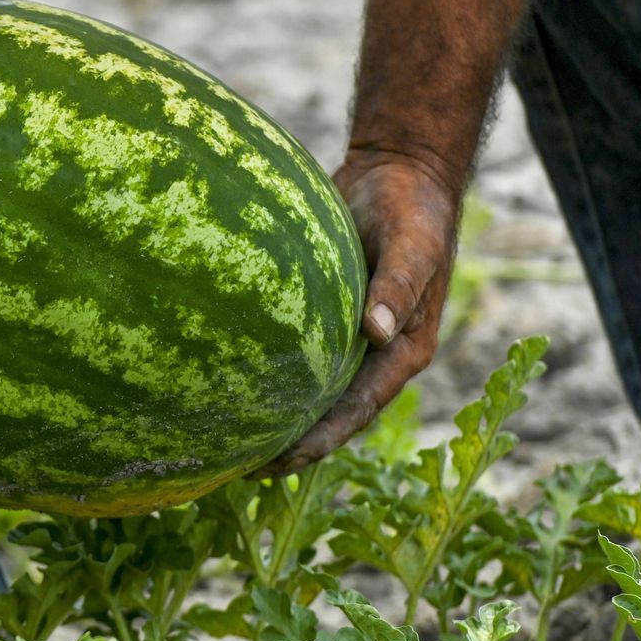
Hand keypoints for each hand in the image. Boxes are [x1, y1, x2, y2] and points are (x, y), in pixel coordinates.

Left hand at [251, 151, 459, 478]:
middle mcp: (377, 352)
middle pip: (332, 412)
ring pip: (311, 389)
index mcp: (405, 349)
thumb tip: (379, 332)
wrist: (398, 171)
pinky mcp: (326, 314)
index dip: (322, 440)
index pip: (359, 409)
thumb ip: (399, 284)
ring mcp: (351, 336)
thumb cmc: (412, 207)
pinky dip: (268, 374)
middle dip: (293, 445)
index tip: (282, 463)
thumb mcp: (413, 243)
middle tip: (241, 469)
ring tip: (229, 443)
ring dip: (278, 417)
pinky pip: (295, 353)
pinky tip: (227, 382)